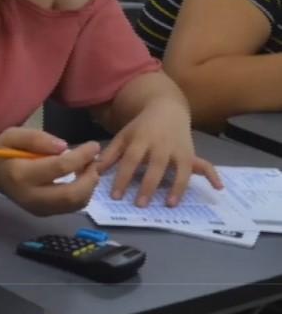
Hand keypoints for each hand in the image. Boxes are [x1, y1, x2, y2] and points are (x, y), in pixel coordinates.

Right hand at [0, 128, 100, 216]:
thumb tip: (64, 147)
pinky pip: (72, 207)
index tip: (93, 146)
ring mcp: (37, 208)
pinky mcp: (44, 213)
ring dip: (89, 186)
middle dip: (90, 178)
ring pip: (75, 204)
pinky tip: (79, 178)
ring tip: (88, 168)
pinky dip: (83, 193)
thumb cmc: (5, 150)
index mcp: (20, 174)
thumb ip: (37, 138)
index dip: (82, 156)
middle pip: (71, 194)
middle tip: (95, 161)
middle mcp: (30, 196)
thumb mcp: (14, 135)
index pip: (60, 167)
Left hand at [97, 102, 221, 206]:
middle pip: (155, 166)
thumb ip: (111, 154)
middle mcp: (160, 145)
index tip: (116, 196)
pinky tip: (218, 188)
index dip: (123, 177)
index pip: (130, 159)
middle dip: (148, 185)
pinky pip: (205, 164)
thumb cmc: (141, 127)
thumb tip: (94, 172)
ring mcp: (178, 149)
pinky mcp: (191, 153)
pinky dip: (212, 175)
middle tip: (141, 204)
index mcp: (140, 139)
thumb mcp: (123, 136)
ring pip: (180, 168)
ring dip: (177, 187)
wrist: (166, 108)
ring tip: (169, 205)